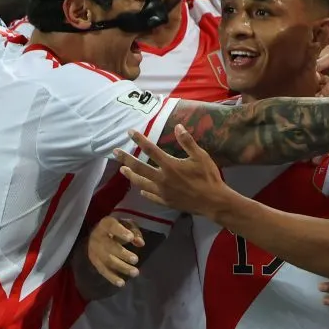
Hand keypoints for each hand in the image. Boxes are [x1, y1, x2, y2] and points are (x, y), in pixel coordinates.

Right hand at [86, 217, 144, 287]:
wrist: (97, 234)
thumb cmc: (116, 228)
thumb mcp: (126, 224)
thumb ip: (134, 231)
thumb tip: (140, 243)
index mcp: (105, 224)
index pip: (111, 227)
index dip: (120, 232)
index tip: (130, 238)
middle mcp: (97, 237)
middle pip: (109, 246)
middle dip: (123, 254)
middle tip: (135, 260)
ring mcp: (94, 250)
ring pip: (107, 260)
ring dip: (121, 267)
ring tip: (135, 272)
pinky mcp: (94, 261)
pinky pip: (103, 270)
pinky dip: (112, 278)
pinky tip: (122, 283)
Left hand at [114, 125, 232, 217]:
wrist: (214, 202)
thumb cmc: (209, 177)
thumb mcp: (201, 156)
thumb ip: (187, 142)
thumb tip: (178, 126)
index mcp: (170, 166)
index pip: (150, 150)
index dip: (139, 140)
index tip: (130, 132)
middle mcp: (162, 179)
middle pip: (139, 168)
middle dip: (126, 159)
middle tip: (115, 152)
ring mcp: (163, 192)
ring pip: (141, 183)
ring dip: (131, 175)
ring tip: (123, 170)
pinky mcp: (166, 202)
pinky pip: (151, 196)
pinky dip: (145, 192)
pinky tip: (141, 190)